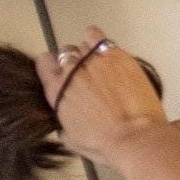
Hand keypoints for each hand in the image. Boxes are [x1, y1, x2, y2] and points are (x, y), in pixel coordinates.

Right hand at [33, 30, 168, 164]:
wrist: (135, 138)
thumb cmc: (104, 144)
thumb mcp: (71, 138)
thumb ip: (63, 120)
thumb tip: (65, 115)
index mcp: (55, 89)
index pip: (44, 63)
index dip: (55, 67)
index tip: (66, 74)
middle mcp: (70, 70)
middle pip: (65, 54)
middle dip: (75, 63)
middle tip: (91, 76)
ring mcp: (92, 60)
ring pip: (82, 45)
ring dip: (90, 54)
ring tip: (104, 68)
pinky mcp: (114, 55)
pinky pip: (96, 35)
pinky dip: (99, 40)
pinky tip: (107, 50)